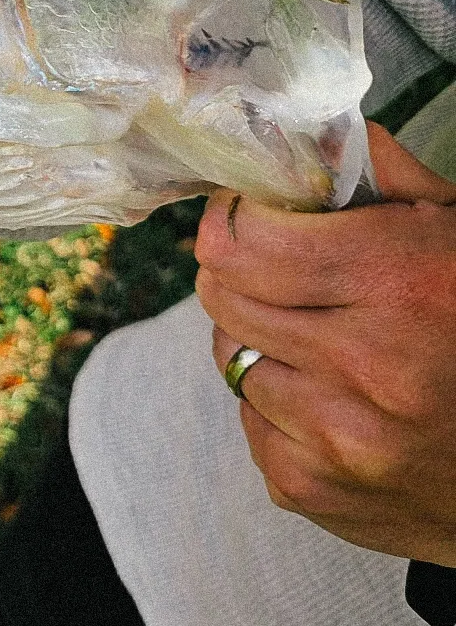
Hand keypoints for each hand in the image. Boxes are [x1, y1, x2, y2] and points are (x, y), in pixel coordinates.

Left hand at [195, 123, 455, 564]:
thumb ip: (389, 178)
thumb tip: (312, 136)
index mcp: (404, 284)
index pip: (240, 240)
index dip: (238, 219)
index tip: (254, 216)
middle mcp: (367, 364)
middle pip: (220, 293)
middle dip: (242, 272)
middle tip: (284, 272)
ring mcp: (336, 436)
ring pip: (230, 355)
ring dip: (262, 339)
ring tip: (325, 341)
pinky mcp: (312, 488)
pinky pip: (249, 420)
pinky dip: (279, 405)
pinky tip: (338, 402)